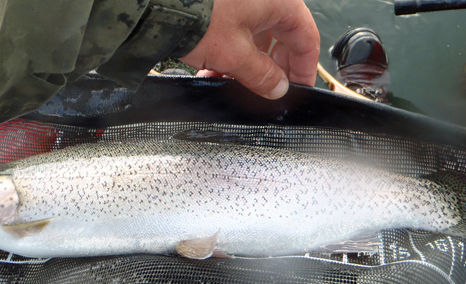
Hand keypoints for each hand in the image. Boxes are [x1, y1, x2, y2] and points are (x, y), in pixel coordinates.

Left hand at [180, 0, 319, 99]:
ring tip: (231, 84)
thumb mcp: (234, 55)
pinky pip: (238, 30)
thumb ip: (261, 76)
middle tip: (266, 92)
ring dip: (247, 64)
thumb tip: (277, 88)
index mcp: (281, 1)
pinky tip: (215, 71)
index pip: (307, 39)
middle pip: (282, 38)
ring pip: (257, 36)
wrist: (158, 1)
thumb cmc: (199, 13)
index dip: (305, 69)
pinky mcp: (226, 3)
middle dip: (272, 69)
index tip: (298, 89)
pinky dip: (231, 51)